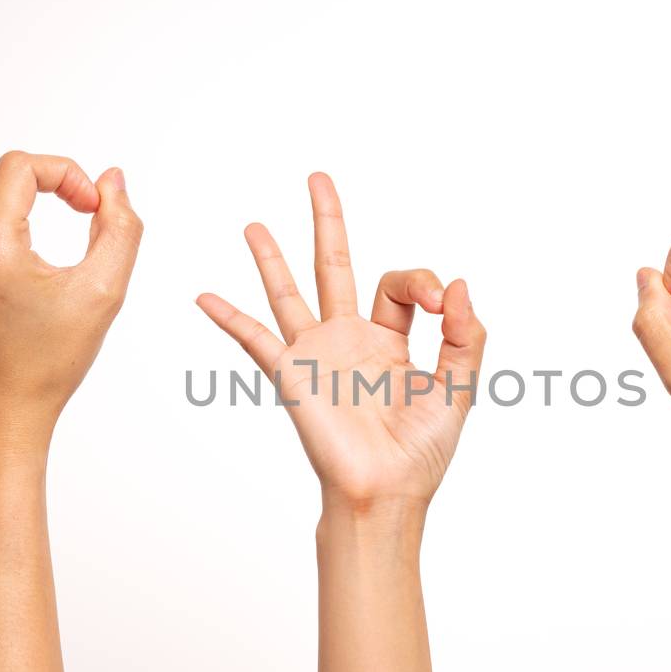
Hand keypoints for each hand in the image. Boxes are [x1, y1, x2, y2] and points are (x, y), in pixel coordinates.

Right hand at [197, 173, 485, 507]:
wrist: (386, 493)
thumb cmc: (422, 452)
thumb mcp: (460, 387)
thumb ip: (465, 335)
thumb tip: (460, 283)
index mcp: (392, 343)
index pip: (400, 286)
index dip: (424, 281)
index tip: (443, 303)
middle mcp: (350, 342)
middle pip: (336, 267)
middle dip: (328, 222)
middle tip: (317, 178)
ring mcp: (317, 356)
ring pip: (290, 293)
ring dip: (271, 258)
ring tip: (255, 224)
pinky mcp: (292, 375)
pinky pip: (254, 339)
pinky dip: (230, 317)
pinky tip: (205, 296)